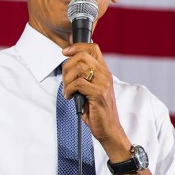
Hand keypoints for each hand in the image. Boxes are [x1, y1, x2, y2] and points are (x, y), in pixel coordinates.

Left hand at [61, 43, 129, 159]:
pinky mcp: (99, 94)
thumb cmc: (97, 111)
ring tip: (67, 91)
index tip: (65, 51)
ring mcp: (103, 84)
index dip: (77, 46)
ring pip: (79, 69)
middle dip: (67, 66)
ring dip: (67, 80)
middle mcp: (105, 75)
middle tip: (65, 80)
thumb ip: (82, 77)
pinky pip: (78, 84)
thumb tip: (68, 67)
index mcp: (103, 72)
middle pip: (83, 56)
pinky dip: (69, 90)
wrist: (109, 128)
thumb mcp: (89, 90)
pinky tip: (69, 97)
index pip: (93, 48)